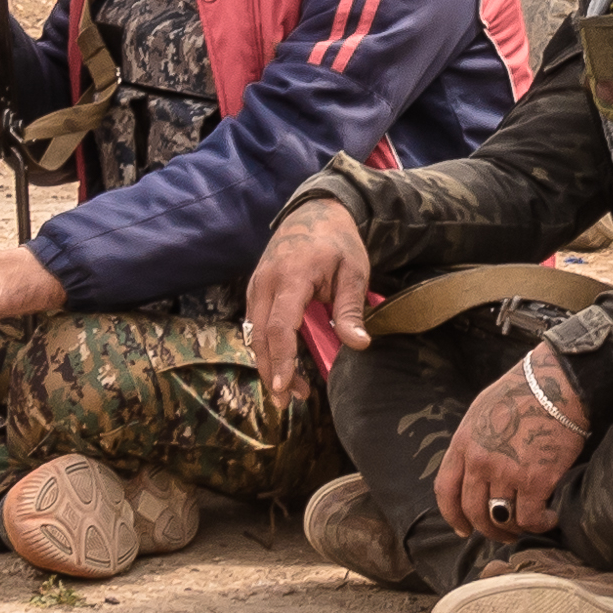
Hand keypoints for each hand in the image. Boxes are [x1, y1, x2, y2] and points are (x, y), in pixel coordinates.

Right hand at [244, 202, 375, 395]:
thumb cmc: (338, 242)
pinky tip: (281, 364)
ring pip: (254, 333)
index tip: (283, 387)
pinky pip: (255, 324)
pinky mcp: (256, 289)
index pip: (280, 325)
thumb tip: (358, 345)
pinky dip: (266, 347)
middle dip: (271, 371)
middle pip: (261, 336)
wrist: (314, 212)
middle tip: (288, 400)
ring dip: (268, 363)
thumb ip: (351, 309)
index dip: (280, 360)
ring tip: (288, 389)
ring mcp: (256, 284)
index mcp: (291, 276)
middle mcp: (266, 282)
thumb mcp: (354, 271)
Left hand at [436, 348, 592, 548]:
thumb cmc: (524, 391)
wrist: (558, 384)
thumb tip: (475, 464)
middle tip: (503, 534)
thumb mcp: (482, 409)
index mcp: (463, 442)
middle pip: (473, 511)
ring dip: (515, 528)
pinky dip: (539, 524)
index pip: (446, 490)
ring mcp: (506, 472)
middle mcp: (479, 461)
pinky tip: (549, 518)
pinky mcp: (535, 481)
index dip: (453, 516)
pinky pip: (529, 518)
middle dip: (487, 529)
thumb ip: (474, 440)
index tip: (462, 529)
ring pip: (501, 518)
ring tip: (530, 524)